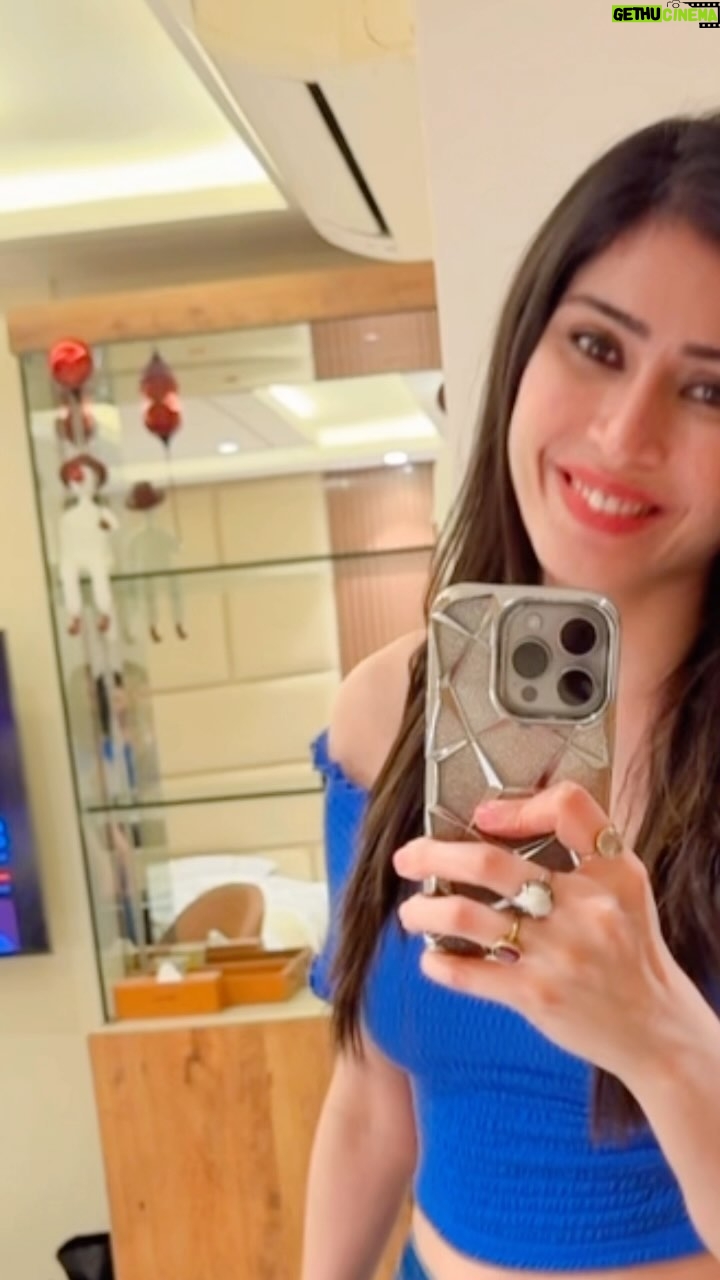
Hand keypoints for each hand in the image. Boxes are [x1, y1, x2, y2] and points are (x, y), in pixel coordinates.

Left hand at [394, 782, 682, 1082]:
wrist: (655, 1028)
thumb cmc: (631, 949)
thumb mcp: (626, 885)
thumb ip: (583, 848)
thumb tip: (503, 819)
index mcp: (609, 873)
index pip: (568, 809)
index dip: (517, 805)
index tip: (483, 815)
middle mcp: (583, 909)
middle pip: (490, 864)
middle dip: (434, 855)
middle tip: (407, 857)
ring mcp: (556, 954)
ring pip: (466, 918)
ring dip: (425, 911)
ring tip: (412, 911)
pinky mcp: (536, 997)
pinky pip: (468, 973)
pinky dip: (439, 962)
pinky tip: (432, 958)